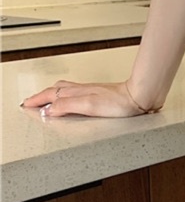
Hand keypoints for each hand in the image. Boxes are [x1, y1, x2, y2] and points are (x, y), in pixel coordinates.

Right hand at [20, 79, 159, 117]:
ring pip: (66, 91)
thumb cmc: (119, 101)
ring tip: (48, 101)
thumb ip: (67, 106)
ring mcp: (91, 93)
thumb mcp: (88, 105)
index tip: (26, 105)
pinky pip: (77, 96)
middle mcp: (81, 90)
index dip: (37, 101)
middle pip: (55, 91)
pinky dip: (68, 98)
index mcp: (75, 92)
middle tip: (33, 102)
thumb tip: (49, 110)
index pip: (50, 95)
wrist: (139, 97)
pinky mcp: (101, 97)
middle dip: (42, 96)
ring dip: (54, 95)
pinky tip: (74, 103)